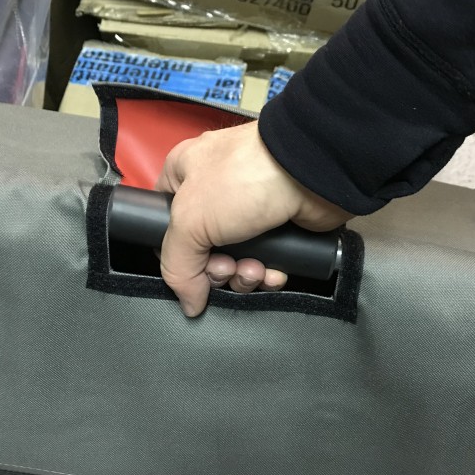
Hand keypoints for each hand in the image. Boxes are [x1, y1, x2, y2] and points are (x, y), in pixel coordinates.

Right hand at [156, 120, 353, 315]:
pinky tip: (272, 271)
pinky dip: (267, 274)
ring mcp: (249, 209)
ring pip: (235, 261)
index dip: (174, 252)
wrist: (310, 173)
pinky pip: (265, 263)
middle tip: (227, 268)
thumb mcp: (189, 220)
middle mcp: (215, 191)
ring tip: (255, 270)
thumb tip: (188, 301)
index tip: (188, 267)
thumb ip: (177, 265)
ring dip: (243, 276)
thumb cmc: (245, 177)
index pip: (164, 222)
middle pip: (202, 251)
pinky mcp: (278, 226)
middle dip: (216, 270)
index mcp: (184, 174)